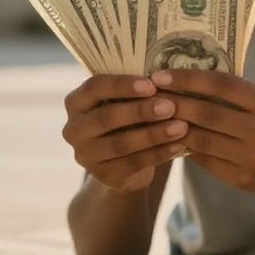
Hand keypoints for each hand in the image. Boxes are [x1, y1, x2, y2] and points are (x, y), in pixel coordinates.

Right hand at [62, 75, 189, 193]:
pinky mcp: (103, 176)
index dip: (123, 85)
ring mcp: (85, 155)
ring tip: (181, 127)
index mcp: (76, 102)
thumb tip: (165, 78)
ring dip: (154, 134)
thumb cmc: (128, 119)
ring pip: (121, 143)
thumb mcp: (125, 101)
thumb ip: (135, 91)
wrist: (125, 162)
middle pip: (107, 117)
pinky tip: (179, 146)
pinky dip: (159, 153)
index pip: (95, 87)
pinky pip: (133, 163)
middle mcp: (73, 129)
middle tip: (171, 106)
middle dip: (141, 111)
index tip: (152, 84)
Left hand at [150, 69, 254, 196]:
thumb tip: (183, 75)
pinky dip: (184, 147)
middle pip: (208, 113)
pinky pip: (204, 160)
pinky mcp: (242, 179)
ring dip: (172, 127)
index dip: (188, 79)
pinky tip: (168, 137)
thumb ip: (233, 90)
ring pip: (201, 140)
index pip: (222, 85)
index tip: (160, 76)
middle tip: (147, 96)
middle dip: (173, 103)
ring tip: (152, 116)